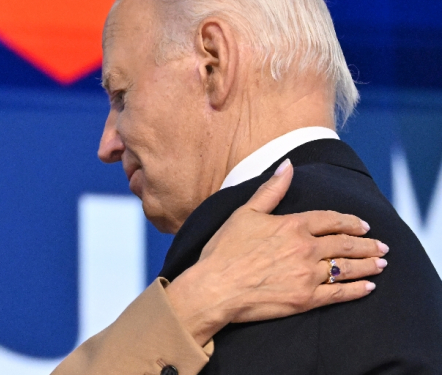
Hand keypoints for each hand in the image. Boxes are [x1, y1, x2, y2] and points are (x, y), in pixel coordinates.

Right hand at [165, 159, 387, 345]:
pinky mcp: (305, 299)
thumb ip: (271, 190)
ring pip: (346, 268)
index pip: (330, 220)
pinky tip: (368, 287)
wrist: (215, 288)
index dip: (350, 221)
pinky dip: (356, 290)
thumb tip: (288, 165)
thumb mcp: (245, 213)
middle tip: (382, 246)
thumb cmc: (224, 251)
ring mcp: (308, 275)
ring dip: (367, 265)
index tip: (363, 225)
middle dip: (367, 244)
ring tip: (381, 264)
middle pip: (345, 243)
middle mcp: (305, 249)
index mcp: (292, 226)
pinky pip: (339, 294)